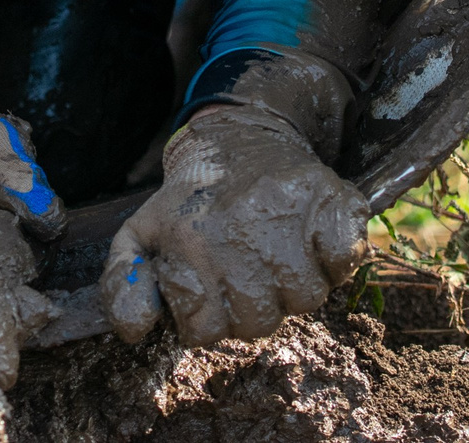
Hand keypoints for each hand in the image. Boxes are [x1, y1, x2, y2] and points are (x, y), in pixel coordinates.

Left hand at [100, 103, 368, 346]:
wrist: (234, 137)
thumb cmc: (188, 201)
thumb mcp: (140, 235)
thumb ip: (122, 284)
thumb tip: (136, 330)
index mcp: (190, 245)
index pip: (205, 330)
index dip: (207, 314)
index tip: (208, 285)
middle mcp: (240, 235)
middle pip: (258, 323)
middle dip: (250, 303)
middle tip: (245, 264)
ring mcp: (290, 220)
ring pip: (304, 300)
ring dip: (292, 284)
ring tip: (274, 248)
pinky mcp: (333, 202)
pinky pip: (345, 259)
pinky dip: (336, 256)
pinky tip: (310, 237)